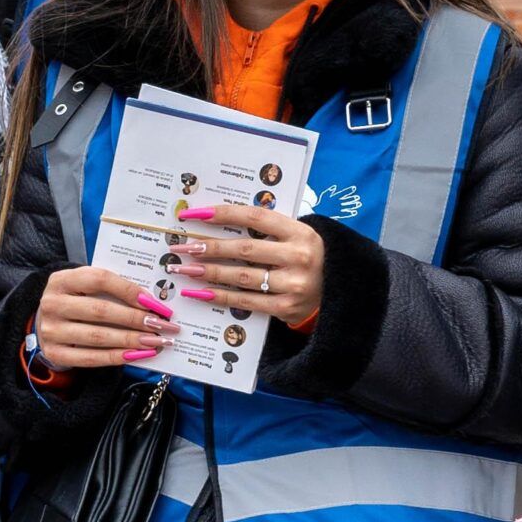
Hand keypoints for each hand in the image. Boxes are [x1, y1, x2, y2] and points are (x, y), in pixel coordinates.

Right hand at [30, 265, 179, 371]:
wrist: (46, 323)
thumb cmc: (76, 301)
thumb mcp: (85, 287)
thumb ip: (111, 288)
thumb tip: (151, 302)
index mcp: (61, 279)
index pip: (99, 279)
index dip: (129, 290)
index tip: (154, 302)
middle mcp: (51, 304)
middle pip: (100, 310)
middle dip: (136, 318)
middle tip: (163, 325)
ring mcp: (51, 331)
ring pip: (97, 336)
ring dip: (131, 340)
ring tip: (156, 342)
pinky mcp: (55, 354)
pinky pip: (91, 358)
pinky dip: (117, 357)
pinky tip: (137, 355)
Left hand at [166, 204, 324, 326]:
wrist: (340, 293)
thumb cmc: (309, 258)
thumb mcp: (297, 236)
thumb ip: (268, 228)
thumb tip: (219, 218)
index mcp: (301, 232)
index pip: (255, 217)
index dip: (223, 213)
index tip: (194, 214)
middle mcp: (299, 257)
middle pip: (244, 249)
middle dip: (208, 247)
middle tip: (181, 246)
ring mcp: (294, 284)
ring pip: (242, 276)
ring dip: (209, 272)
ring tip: (184, 269)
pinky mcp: (287, 308)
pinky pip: (247, 301)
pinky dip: (220, 296)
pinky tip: (200, 292)